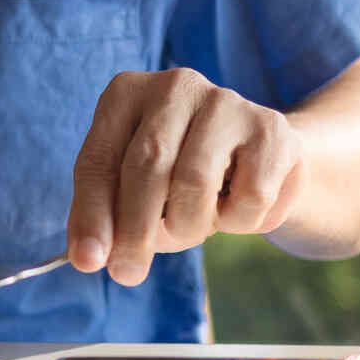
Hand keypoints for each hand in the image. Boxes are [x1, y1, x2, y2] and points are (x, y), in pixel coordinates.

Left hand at [66, 68, 304, 284]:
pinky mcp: (271, 128)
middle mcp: (174, 86)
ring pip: (196, 184)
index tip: (88, 260)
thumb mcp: (132, 187)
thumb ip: (106, 215)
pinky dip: (239, 221)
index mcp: (126, 93)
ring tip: (193, 226)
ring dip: (190, 226)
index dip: (92, 214)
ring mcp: (226, 102)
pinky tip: (238, 204)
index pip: (99, 160)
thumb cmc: (179, 173)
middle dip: (135, 231)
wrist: (258, 156)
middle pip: (147, 167)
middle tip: (128, 273)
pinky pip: (250, 197)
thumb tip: (88, 256)